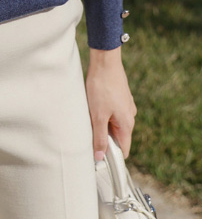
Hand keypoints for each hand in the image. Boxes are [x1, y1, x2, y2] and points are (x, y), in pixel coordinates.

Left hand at [85, 46, 136, 160]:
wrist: (105, 61)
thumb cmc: (101, 88)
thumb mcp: (97, 115)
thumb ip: (99, 137)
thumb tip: (99, 157)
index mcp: (127, 124)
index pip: (123, 150)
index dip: (112, 157)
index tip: (97, 157)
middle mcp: (130, 116)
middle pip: (118, 137)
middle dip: (104, 138)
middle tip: (88, 132)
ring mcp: (126, 105)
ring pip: (114, 123)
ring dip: (102, 124)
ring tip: (89, 115)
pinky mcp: (120, 96)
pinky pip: (112, 112)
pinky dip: (103, 112)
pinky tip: (93, 105)